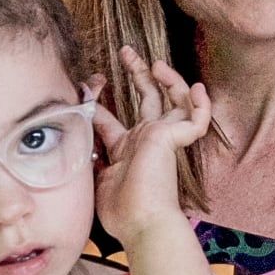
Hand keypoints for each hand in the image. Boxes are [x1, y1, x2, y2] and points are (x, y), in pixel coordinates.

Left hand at [90, 46, 209, 246]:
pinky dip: (200, 104)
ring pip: (175, 101)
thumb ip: (88, 153)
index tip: (90, 82)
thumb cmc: (122, 211)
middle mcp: (147, 140)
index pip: (113, 118)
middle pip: (147, 99)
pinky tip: (197, 87)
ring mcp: (163, 139)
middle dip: (137, 73)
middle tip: (126, 51)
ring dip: (168, 79)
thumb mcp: (95, 175)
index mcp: (127, 150)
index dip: (100, 99)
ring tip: (155, 62)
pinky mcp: (174, 139)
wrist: (142, 223)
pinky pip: (197, 119)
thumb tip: (74, 134)